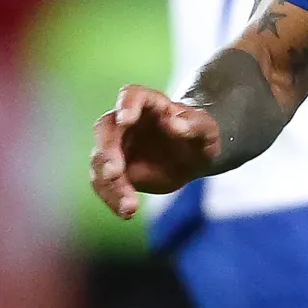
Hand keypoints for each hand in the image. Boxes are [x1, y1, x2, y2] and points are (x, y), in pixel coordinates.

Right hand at [90, 84, 221, 217]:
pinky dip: (113, 198)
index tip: (126, 119)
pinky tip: (127, 212)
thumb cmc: (198, 137)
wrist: (191, 157)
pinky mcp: (114, 170)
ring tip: (129, 206)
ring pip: (100, 161)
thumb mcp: (206, 130)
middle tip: (115, 172)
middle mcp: (124, 122)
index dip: (126, 105)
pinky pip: (104, 183)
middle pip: (106, 129)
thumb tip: (175, 124)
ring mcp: (115, 145)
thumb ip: (194, 124)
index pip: (131, 95)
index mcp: (148, 103)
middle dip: (107, 151)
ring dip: (110, 184)